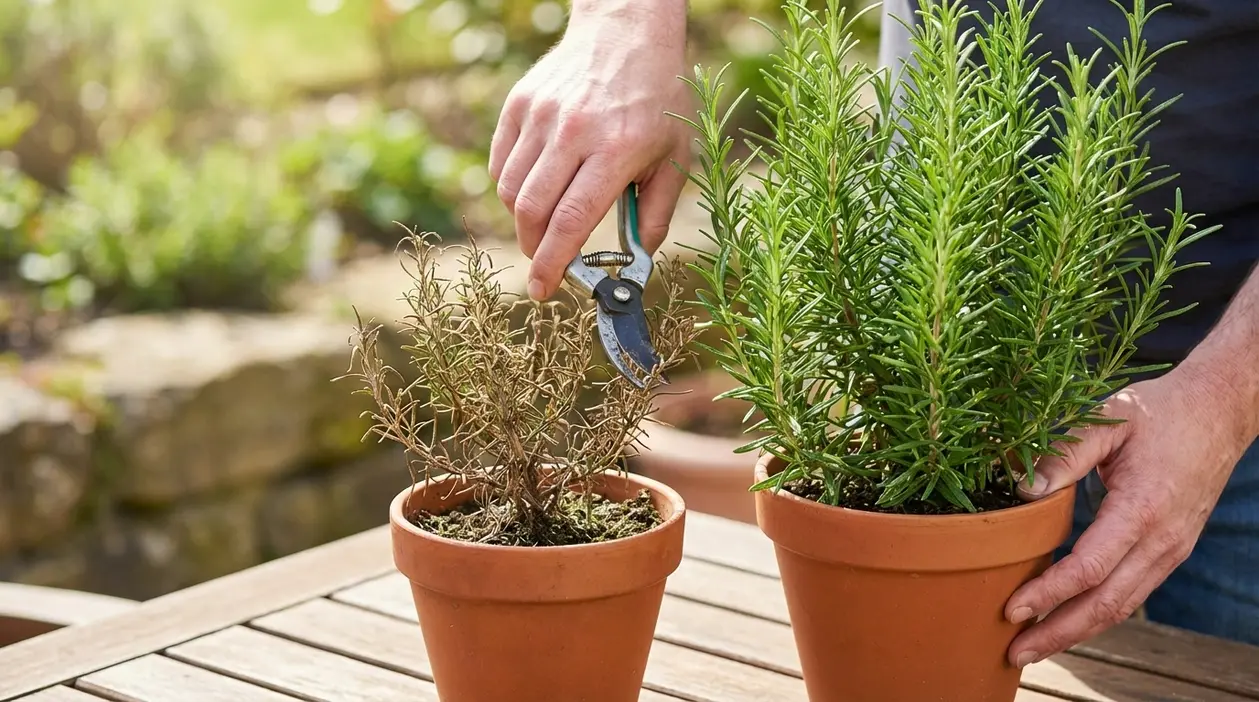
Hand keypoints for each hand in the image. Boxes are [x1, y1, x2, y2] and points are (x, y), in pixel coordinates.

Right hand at [488, 0, 691, 300]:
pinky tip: (534, 189)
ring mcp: (542, 115)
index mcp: (616, 150)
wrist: (628, 31)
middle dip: (533, 249)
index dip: (552, 263)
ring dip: (522, 220)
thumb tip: (638, 262)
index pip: (571, 221)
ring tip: (543, 224)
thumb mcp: (675, 156)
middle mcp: (573, 132)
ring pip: (510, 189)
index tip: (542, 290)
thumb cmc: (659, 98)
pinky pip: (501, 162)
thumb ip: (656, 213)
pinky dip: (510, 187)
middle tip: (543, 263)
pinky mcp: (520, 103)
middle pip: (532, 210)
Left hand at [1004, 361, 1256, 667]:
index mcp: (1142, 509)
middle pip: (1105, 604)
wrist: (1217, 412)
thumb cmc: (1158, 412)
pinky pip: (1132, 594)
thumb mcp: (1106, 419)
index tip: (1011, 610)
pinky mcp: (1170, 551)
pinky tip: (1067, 621)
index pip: (1089, 568)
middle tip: (1013, 652)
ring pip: (1121, 608)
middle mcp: (1161, 540)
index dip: (1048, 594)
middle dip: (1057, 632)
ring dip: (1076, 632)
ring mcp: (1170, 550)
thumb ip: (1063, 455)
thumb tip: (1022, 490)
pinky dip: (1098, 614)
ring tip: (1033, 646)